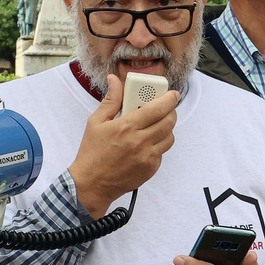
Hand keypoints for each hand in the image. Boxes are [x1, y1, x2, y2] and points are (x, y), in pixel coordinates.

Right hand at [66, 73, 178, 217]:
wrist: (91, 184)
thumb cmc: (92, 153)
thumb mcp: (96, 122)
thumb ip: (111, 100)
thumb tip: (115, 80)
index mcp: (127, 126)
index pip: (157, 108)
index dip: (169, 99)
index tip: (173, 94)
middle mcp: (140, 142)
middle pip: (169, 121)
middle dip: (170, 112)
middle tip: (164, 109)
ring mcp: (147, 157)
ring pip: (170, 137)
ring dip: (166, 129)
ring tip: (154, 127)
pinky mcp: (150, 169)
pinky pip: (162, 153)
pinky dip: (158, 145)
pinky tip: (145, 144)